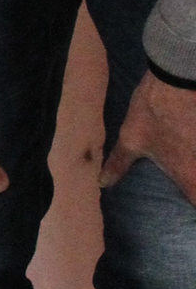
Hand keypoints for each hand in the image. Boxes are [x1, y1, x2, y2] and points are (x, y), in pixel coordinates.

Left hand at [104, 71, 195, 207]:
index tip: (190, 212)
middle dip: (195, 189)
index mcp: (190, 175)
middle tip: (187, 188)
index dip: (195, 208)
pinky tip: (191, 143)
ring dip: (195, 171)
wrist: (177, 77)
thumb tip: (103, 183)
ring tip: (185, 164)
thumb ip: (118, 164)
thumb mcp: (131, 140)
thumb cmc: (154, 112)